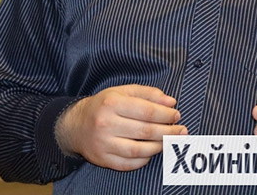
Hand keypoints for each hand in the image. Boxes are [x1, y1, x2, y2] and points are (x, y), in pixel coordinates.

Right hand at [55, 84, 187, 170]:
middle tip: (181, 130)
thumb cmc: (104, 105)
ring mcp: (103, 144)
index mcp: (112, 103)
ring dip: (159, 146)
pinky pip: (129, 164)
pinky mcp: (102, 159)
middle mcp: (106, 124)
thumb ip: (148, 94)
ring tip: (170, 141)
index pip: (147, 111)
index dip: (166, 115)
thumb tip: (171, 103)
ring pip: (139, 150)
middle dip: (168, 131)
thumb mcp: (122, 92)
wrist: (75, 125)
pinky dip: (144, 160)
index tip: (177, 115)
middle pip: (145, 131)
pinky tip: (152, 152)